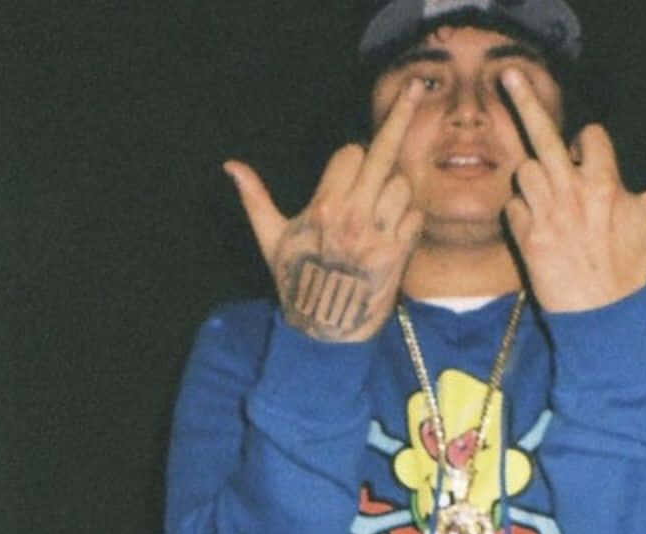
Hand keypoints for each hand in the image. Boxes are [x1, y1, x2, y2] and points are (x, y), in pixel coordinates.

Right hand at [225, 78, 425, 342]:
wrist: (325, 333)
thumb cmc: (297, 283)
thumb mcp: (271, 240)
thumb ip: (255, 198)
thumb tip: (230, 166)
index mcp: (322, 207)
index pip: (350, 153)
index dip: (349, 160)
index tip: (344, 177)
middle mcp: (352, 216)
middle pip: (382, 152)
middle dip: (397, 120)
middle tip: (414, 88)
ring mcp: (378, 235)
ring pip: (402, 183)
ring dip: (395, 191)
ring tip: (379, 213)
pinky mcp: (398, 253)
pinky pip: (415, 214)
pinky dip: (408, 219)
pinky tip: (391, 233)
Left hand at [501, 67, 645, 311]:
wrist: (601, 315)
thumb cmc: (629, 265)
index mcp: (606, 183)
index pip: (588, 135)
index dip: (585, 144)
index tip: (588, 161)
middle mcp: (574, 194)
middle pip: (544, 135)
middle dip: (527, 103)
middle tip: (510, 75)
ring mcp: (548, 215)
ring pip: (526, 170)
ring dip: (534, 178)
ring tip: (551, 200)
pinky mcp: (527, 239)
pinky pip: (514, 206)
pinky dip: (522, 211)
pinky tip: (538, 227)